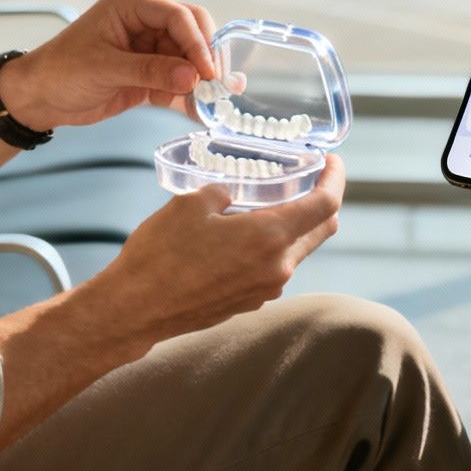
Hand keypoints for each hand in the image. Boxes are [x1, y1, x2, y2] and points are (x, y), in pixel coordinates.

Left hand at [0, 0, 219, 130]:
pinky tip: (198, 110)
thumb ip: (150, 71)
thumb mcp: (104, 69)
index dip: (197, 43)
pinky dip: (188, 96)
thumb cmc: (59, 72)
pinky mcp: (149, 73)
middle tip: (214, 86)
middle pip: (191, 33)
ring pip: (189, 59)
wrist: (39, 98)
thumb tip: (192, 77)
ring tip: (209, 103)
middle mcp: (144, 22)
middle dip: (204, 58)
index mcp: (130, 5)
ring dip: (199, 81)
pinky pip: (178, 80)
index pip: (177, 16)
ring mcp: (148, 48)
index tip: (207, 72)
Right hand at [86, 155, 345, 349]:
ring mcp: (265, 289)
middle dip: (322, 201)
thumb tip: (233, 192)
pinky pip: (274, 269)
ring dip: (295, 226)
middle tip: (309, 179)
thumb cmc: (160, 254)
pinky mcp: (248, 302)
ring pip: (298, 251)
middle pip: (321, 230)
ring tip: (270, 204)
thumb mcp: (191, 204)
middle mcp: (278, 268)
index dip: (334, 178)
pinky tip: (245, 234)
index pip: (325, 205)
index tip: (331, 162)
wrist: (136, 309)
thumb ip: (224, 191)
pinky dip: (272, 247)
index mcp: (270, 237)